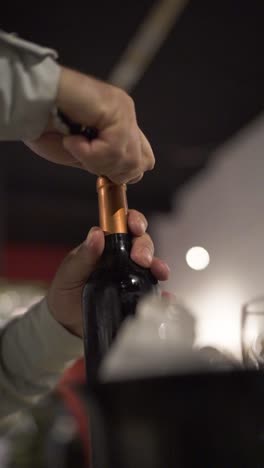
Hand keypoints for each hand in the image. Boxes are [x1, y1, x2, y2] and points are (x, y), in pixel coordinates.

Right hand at [25, 67, 154, 183]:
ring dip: (95, 160)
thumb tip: (129, 176)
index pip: (145, 160)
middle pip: (139, 165)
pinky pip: (114, 148)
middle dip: (107, 170)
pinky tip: (73, 138)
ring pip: (128, 160)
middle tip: (81, 153)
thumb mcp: (83, 156)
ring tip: (73, 143)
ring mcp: (123, 109)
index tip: (94, 166)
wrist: (28, 106)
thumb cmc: (46, 128)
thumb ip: (106, 163)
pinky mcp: (116, 107)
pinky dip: (89, 152)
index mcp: (120, 126)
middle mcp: (126, 116)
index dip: (121, 173)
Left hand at [47, 210, 169, 336]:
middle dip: (146, 248)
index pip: (125, 225)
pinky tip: (165, 297)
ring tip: (160, 274)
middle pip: (142, 244)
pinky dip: (162, 294)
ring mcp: (131, 277)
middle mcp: (122, 258)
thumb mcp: (70, 272)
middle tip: (142, 259)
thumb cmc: (66, 290)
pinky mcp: (136, 298)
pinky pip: (153, 293)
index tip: (136, 227)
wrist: (65, 322)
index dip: (134, 221)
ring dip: (158, 266)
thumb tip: (97, 233)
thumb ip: (83, 255)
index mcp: (106, 245)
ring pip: (152, 265)